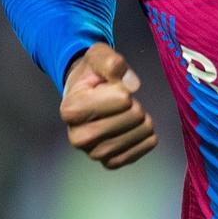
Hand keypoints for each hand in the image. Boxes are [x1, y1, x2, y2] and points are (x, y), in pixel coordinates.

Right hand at [59, 43, 157, 168]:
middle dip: (135, 104)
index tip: (111, 89)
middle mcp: (79, 137)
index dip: (124, 89)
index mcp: (72, 110)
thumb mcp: (98, 56)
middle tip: (121, 102)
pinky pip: (139, 152)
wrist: (84, 94)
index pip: (123, 99)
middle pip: (134, 116)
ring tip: (127, 113)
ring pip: (139, 133)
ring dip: (142, 120)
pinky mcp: (108, 162)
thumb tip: (133, 85)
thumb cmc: (92, 74)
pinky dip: (145, 139)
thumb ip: (113, 63)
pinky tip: (136, 129)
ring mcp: (94, 153)